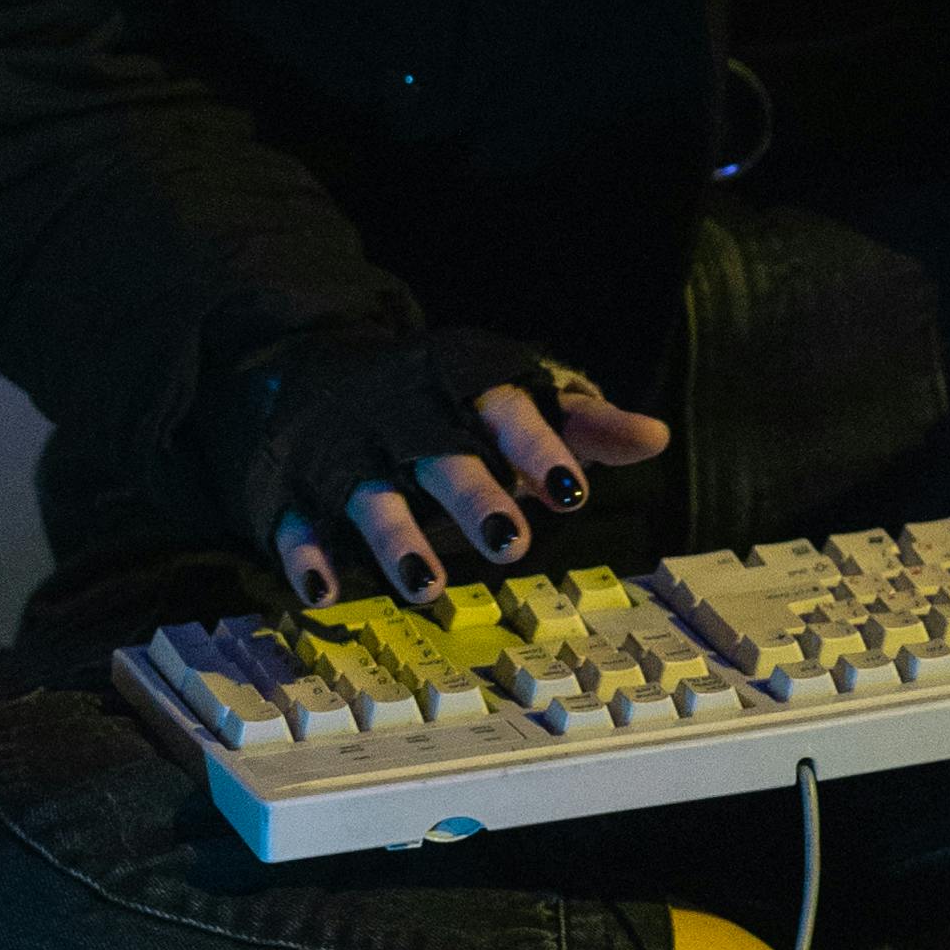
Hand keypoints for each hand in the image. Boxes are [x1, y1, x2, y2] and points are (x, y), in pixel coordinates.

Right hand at [257, 358, 673, 612]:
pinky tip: (324, 590)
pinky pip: (297, 519)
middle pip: (441, 456)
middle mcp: (404, 417)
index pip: (505, 411)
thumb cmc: (436, 395)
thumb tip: (655, 437)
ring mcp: (344, 450)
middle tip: (511, 544)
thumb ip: (580, 423)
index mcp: (462, 387)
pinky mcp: (293, 483)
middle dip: (474, 498)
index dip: (538, 448)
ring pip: (371, 493)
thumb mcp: (506, 395)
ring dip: (396, 539)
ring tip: (425, 586)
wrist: (303, 359)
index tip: (573, 489)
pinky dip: (306, 554)